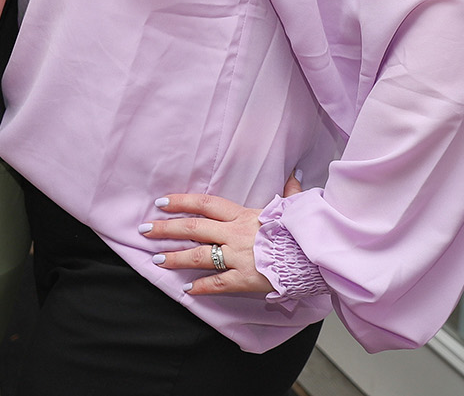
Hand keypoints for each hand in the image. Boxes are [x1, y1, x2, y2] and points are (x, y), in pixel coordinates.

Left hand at [142, 173, 302, 296]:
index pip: (205, 203)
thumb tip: (294, 174)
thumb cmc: (306, 229)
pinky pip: (218, 283)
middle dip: (165, 228)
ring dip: (175, 257)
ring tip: (157, 259)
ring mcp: (238, 256)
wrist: (319, 253)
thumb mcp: (296, 206)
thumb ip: (290, 191)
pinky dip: (201, 287)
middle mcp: (235, 233)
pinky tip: (188, 290)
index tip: (161, 202)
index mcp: (244, 214)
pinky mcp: (246, 278)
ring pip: (198, 256)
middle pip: (192, 228)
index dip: (181, 201)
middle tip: (144, 230)